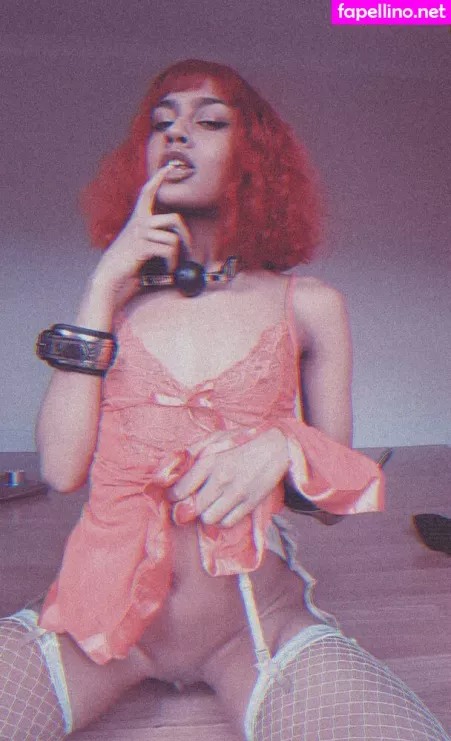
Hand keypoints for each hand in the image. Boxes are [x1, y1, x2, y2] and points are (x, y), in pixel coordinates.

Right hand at [91, 166, 190, 309]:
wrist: (112, 273)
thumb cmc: (127, 259)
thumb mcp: (137, 241)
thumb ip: (150, 234)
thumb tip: (173, 237)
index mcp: (138, 217)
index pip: (147, 192)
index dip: (159, 177)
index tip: (170, 165)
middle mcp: (139, 222)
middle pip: (173, 219)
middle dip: (185, 234)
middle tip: (188, 248)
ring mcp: (140, 234)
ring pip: (173, 238)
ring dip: (177, 255)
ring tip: (172, 264)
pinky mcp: (142, 247)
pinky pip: (168, 250)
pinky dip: (172, 262)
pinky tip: (168, 268)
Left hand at [170, 428, 288, 527]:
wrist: (275, 447)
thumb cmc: (242, 441)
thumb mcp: (215, 438)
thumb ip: (193, 451)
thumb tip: (174, 467)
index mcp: (209, 462)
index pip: (180, 490)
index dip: (174, 496)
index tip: (176, 495)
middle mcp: (221, 479)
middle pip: (193, 508)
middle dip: (188, 508)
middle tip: (190, 504)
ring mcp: (236, 493)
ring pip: (209, 518)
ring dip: (206, 514)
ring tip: (208, 506)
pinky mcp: (249, 503)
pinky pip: (227, 522)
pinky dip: (221, 520)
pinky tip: (222, 509)